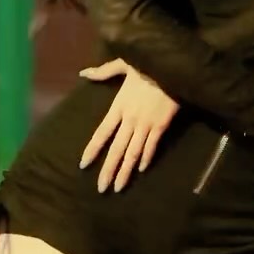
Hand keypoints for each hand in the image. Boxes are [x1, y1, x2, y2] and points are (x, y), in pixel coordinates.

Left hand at [78, 58, 177, 192]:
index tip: (84, 165)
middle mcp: (129, 119)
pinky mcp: (161, 126)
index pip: (101, 132)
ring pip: (133, 153)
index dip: (92, 149)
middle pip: (116, 149)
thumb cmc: (147, 65)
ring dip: (125, 171)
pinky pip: (152, 146)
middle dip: (108, 170)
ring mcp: (145, 124)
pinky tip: (142, 170)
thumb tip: (83, 73)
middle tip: (101, 189)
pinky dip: (146, 158)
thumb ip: (103, 72)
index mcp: (118, 106)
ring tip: (119, 187)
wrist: (171, 66)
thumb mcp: (122, 64)